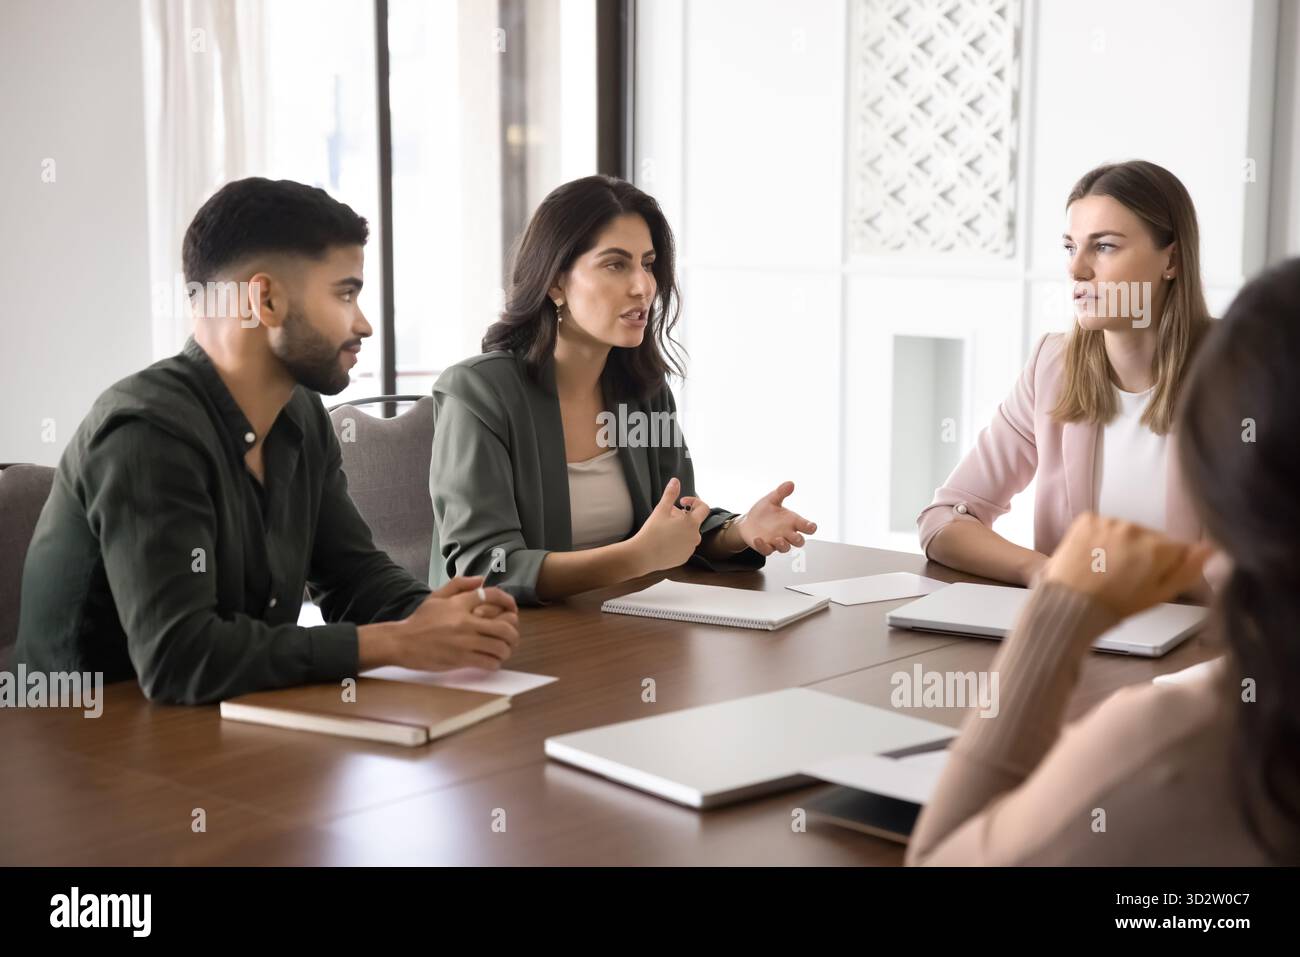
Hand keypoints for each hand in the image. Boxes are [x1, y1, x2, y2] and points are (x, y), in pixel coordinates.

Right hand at [392, 577, 519, 670]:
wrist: (401, 642)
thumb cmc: (419, 621)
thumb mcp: (436, 597)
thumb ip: (459, 584)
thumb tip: (481, 579)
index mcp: (459, 604)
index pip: (492, 595)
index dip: (508, 601)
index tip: (513, 609)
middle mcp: (465, 622)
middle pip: (504, 626)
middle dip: (513, 633)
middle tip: (511, 637)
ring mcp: (463, 641)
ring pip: (499, 647)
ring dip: (506, 650)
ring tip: (502, 651)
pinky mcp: (460, 659)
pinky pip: (488, 662)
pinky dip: (495, 663)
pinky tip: (491, 662)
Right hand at [631, 477, 706, 573]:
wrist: (643, 555)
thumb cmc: (652, 531)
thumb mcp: (661, 510)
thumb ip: (670, 494)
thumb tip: (675, 481)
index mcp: (692, 523)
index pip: (704, 508)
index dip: (694, 501)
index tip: (681, 502)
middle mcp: (695, 536)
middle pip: (693, 521)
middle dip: (682, 516)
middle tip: (666, 515)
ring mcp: (690, 548)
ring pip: (688, 534)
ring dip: (680, 529)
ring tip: (664, 529)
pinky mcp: (684, 557)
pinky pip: (684, 546)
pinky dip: (677, 541)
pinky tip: (664, 541)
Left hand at [733, 481, 816, 555]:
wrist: (748, 521)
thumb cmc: (764, 512)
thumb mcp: (772, 500)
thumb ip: (781, 493)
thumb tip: (790, 483)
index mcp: (792, 521)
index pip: (806, 527)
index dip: (811, 527)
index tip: (811, 526)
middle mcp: (787, 533)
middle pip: (799, 541)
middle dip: (798, 540)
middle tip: (795, 536)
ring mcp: (776, 541)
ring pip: (785, 548)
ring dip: (783, 545)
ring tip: (778, 539)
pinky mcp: (765, 546)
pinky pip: (766, 550)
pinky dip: (763, 546)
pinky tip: (758, 539)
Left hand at [1041, 514, 1212, 618]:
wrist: (1069, 602)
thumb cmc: (1115, 604)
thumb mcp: (1159, 595)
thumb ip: (1188, 570)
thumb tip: (1208, 549)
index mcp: (1158, 548)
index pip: (1177, 547)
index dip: (1167, 563)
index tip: (1151, 576)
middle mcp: (1135, 529)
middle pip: (1151, 537)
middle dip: (1144, 552)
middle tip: (1126, 575)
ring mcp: (1109, 521)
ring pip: (1126, 530)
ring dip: (1122, 543)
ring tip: (1107, 567)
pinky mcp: (1087, 519)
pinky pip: (1102, 524)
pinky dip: (1100, 537)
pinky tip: (1093, 556)